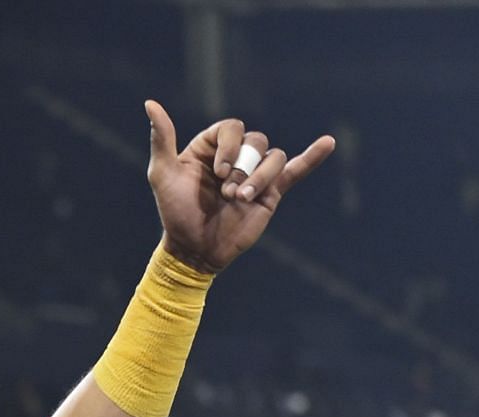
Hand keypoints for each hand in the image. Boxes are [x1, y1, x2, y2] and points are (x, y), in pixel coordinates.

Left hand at [145, 101, 334, 274]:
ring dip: (259, 178)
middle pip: (256, 141)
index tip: (217, 173)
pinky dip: (313, 156)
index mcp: (211, 146)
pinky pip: (296, 169)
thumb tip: (150, 103)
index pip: (232, 127)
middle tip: (227, 193)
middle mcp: (235, 156)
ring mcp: (255, 173)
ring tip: (240, 200)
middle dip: (243, 166)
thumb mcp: (162, 174)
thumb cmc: (174, 212)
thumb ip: (162, 138)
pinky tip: (328, 143)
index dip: (229, 146)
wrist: (193, 249)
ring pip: (274, 158)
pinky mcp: (271, 191)